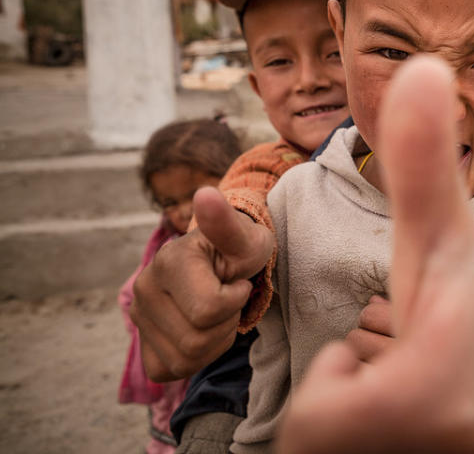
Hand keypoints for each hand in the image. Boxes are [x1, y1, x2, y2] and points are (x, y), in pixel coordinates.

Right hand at [130, 187, 275, 380]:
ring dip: (215, 340)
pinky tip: (204, 329)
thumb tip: (206, 194)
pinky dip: (198, 357)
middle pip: (197, 338)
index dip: (235, 300)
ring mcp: (138, 317)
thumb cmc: (240, 249)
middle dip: (226, 322)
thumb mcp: (245, 237)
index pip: (208, 310)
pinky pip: (174, 369)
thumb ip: (227, 222)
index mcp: (168, 261)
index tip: (237, 281)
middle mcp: (143, 288)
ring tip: (219, 313)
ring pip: (186, 358)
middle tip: (229, 298)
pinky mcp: (142, 344)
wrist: (225, 262)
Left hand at [276, 56, 473, 452]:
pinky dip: (380, 445)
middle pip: (326, 445)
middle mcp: (437, 452)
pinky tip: (421, 421)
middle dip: (350, 404)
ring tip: (413, 393)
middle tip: (402, 370)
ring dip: (364, 425)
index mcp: (427, 392)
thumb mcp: (441, 232)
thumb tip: (419, 65)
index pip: (315, 417)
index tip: (396, 348)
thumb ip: (421, 157)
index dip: (339, 377)